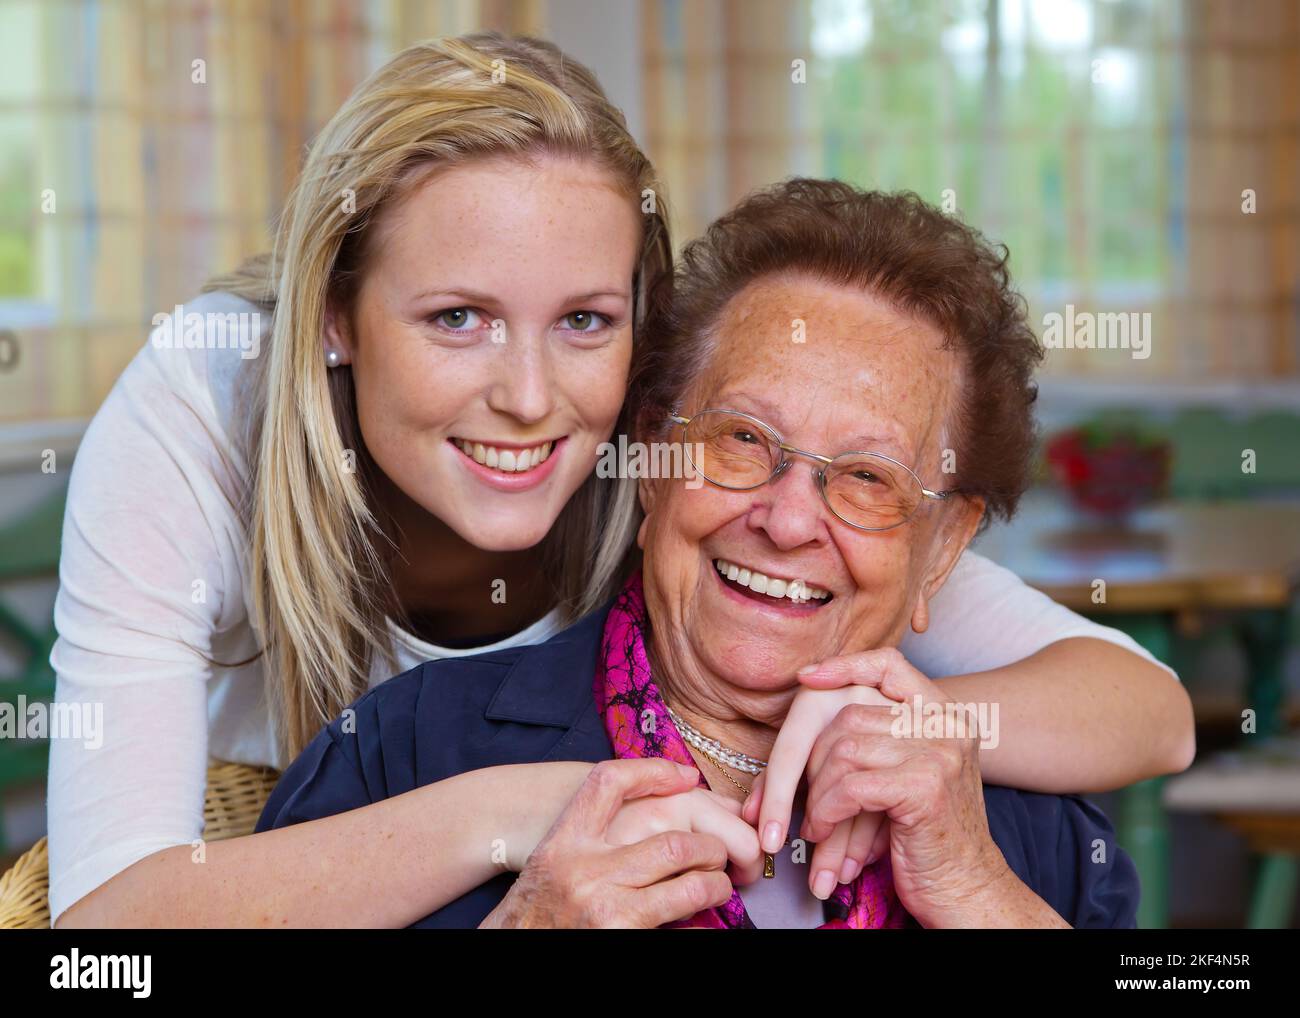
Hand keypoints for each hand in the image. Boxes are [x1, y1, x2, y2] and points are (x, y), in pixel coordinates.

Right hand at [479, 758, 755, 927]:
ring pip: (689, 885)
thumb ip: (594, 839)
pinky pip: (682, 929)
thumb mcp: (553, 862)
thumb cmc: (533, 911)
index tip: (686, 777)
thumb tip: (661, 820)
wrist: (506, 949)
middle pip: (672, 841)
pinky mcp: (622, 940)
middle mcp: (584, 870)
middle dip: (709, 848)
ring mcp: (605, 909)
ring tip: (718, 886)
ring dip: (714, 885)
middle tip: (719, 855)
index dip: (653, 770)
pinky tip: (704, 924)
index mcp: (563, 841)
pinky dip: (703, 926)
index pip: (608, 783)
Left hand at [793, 651, 1011, 926]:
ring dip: (817, 793)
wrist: (967, 892)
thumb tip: (808, 697)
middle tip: (804, 800)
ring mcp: (940, 753)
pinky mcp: (925, 787)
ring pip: (844, 749)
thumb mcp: (907, 774)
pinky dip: (826, 811)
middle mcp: (948, 726)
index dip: (845, 666)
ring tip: (815, 825)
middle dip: (814, 760)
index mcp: (945, 716)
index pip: (889, 664)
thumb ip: (877, 738)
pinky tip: (824, 833)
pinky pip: (850, 785)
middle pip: (849, 714)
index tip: (807, 678)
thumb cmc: (927, 838)